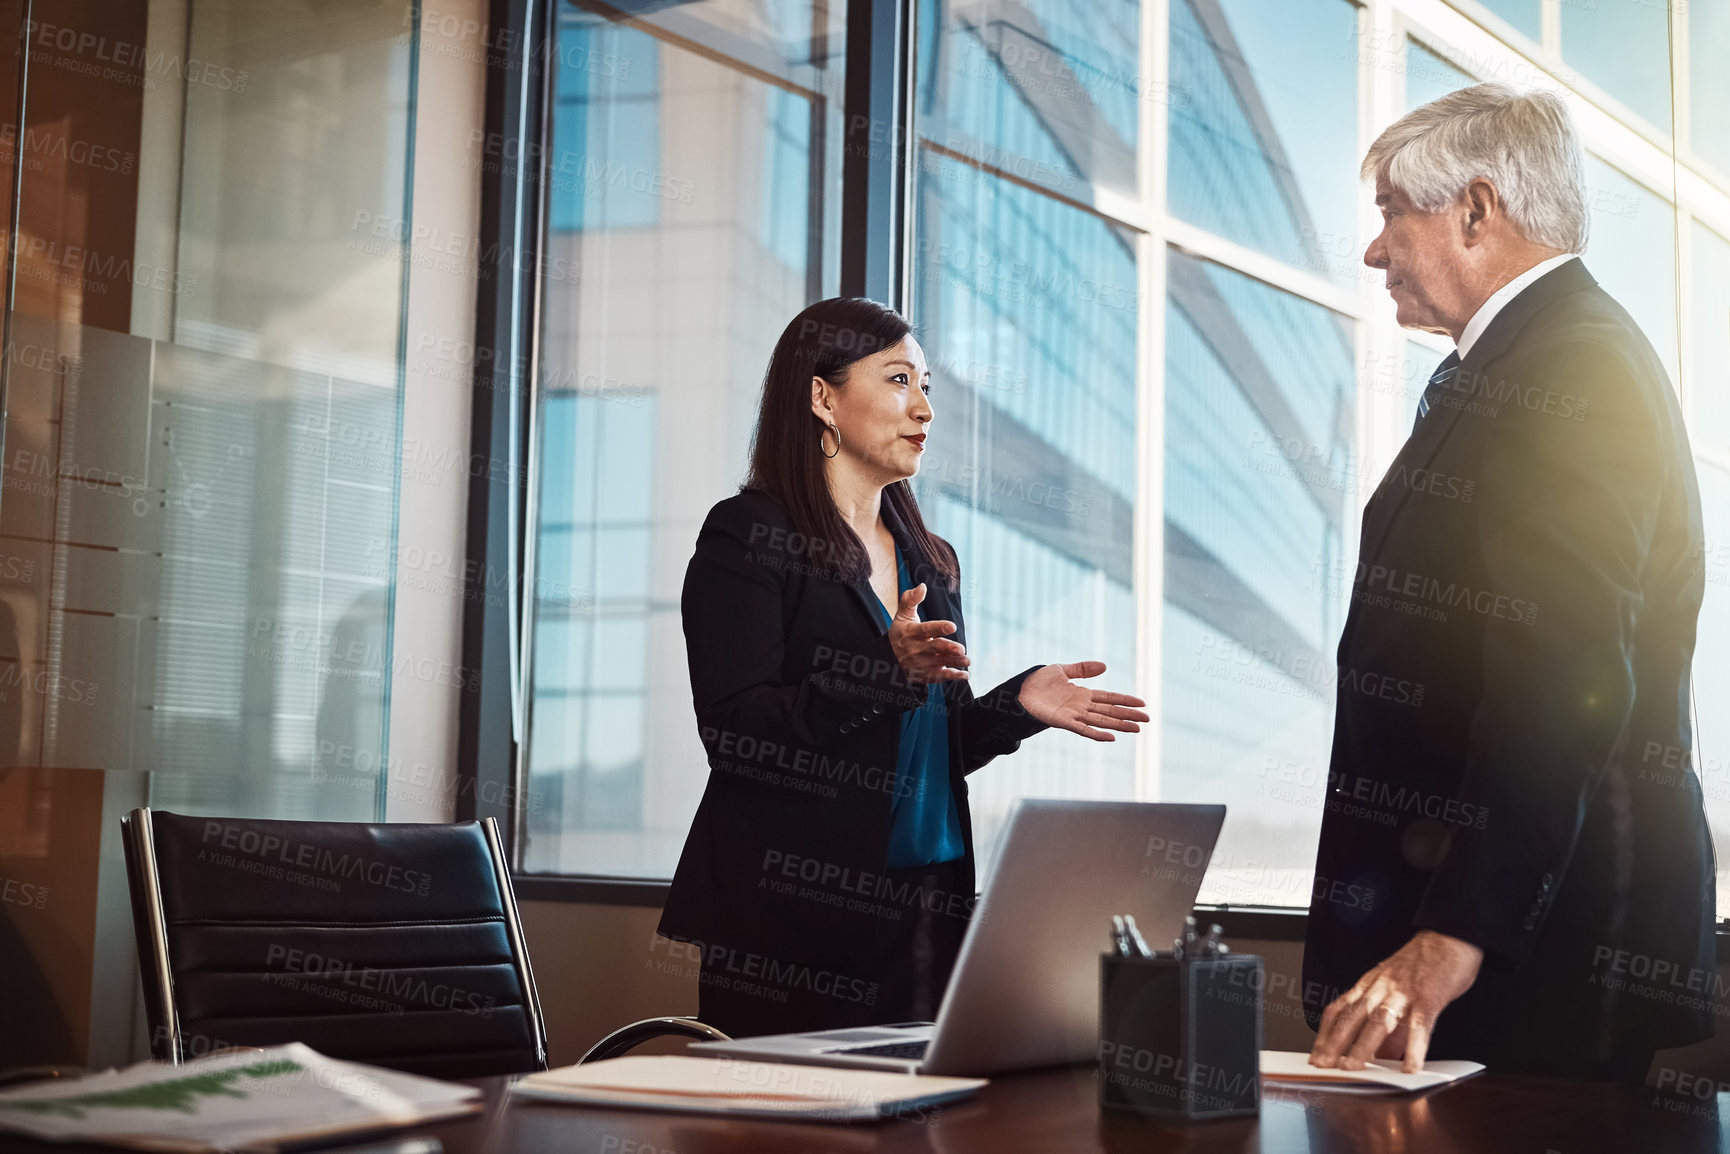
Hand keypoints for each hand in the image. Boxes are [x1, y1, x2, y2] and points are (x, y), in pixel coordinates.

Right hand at [886, 584, 969, 684]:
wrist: (888, 658)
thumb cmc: (901, 633)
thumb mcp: (902, 615)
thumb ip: (910, 599)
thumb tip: (922, 586)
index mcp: (911, 632)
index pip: (926, 629)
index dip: (939, 627)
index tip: (952, 626)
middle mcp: (916, 648)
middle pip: (934, 648)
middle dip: (948, 648)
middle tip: (961, 648)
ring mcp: (921, 662)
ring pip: (939, 662)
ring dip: (954, 661)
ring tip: (967, 660)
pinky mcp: (926, 674)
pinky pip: (940, 676)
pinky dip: (953, 676)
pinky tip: (965, 675)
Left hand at [1015, 662, 1147, 739]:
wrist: (1018, 691)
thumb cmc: (1037, 682)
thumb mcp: (1062, 670)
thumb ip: (1083, 669)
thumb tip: (1105, 666)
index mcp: (1082, 694)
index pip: (1109, 697)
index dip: (1125, 700)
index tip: (1142, 703)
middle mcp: (1081, 706)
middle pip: (1110, 711)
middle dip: (1128, 715)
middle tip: (1147, 720)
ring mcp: (1073, 715)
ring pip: (1101, 721)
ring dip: (1119, 725)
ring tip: (1136, 729)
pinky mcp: (1063, 722)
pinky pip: (1083, 729)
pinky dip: (1097, 734)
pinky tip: (1111, 737)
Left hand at [1310, 930, 1483, 1072]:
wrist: (1447, 938)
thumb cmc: (1421, 963)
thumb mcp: (1395, 987)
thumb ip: (1387, 1022)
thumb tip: (1380, 1055)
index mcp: (1369, 984)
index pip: (1339, 1009)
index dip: (1325, 1033)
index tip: (1317, 1054)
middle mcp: (1380, 987)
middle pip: (1352, 1017)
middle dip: (1334, 1043)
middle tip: (1324, 1065)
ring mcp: (1403, 993)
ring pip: (1378, 1021)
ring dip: (1363, 1046)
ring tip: (1353, 1068)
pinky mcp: (1428, 998)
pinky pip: (1419, 1025)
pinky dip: (1414, 1048)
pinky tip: (1410, 1067)